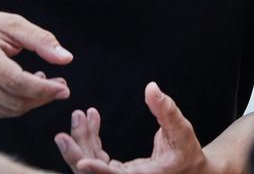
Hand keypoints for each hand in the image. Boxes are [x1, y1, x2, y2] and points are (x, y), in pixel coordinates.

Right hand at [0, 7, 72, 117]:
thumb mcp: (12, 23)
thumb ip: (40, 40)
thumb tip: (66, 58)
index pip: (16, 81)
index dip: (43, 88)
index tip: (63, 87)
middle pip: (15, 100)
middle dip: (43, 97)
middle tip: (61, 85)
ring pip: (10, 110)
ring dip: (34, 102)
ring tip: (46, 83)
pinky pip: (2, 112)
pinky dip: (20, 104)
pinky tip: (27, 88)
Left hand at [54, 82, 212, 173]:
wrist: (191, 170)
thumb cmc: (188, 151)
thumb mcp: (181, 129)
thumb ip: (166, 110)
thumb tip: (151, 88)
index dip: (97, 171)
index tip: (81, 161)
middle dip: (77, 154)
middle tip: (62, 135)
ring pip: (92, 164)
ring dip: (83, 140)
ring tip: (81, 114)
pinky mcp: (117, 172)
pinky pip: (97, 158)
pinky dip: (91, 139)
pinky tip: (91, 117)